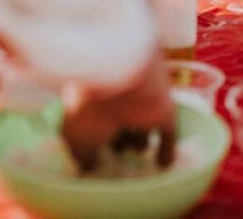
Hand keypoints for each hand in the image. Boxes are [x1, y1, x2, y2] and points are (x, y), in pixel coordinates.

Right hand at [61, 52, 175, 172]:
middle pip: (118, 125)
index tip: (94, 157)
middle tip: (116, 153)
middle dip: (117, 140)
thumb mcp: (75, 138)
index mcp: (91, 102)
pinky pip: (167, 133)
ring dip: (140, 141)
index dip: (93, 140)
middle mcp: (116, 103)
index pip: (93, 123)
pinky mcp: (163, 110)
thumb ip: (82, 156)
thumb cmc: (89, 105)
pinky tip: (163, 164)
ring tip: (137, 149)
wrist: (120, 75)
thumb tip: (89, 166)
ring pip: (141, 127)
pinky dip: (166, 149)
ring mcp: (141, 106)